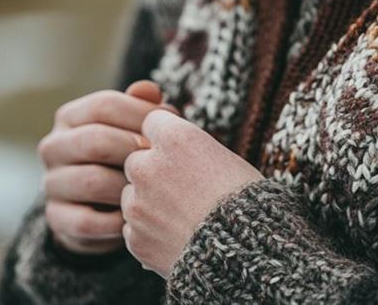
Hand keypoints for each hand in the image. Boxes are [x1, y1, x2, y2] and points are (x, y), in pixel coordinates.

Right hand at [38, 81, 177, 255]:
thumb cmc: (126, 155)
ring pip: (91, 181)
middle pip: (95, 140)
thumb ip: (142, 108)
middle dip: (135, 150)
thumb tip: (150, 90)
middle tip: (163, 160)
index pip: (103, 105)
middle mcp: (53, 147)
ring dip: (128, 187)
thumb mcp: (134, 128)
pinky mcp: (56, 219)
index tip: (171, 127)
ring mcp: (51, 184)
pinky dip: (118, 221)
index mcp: (70, 117)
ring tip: (155, 190)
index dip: (140, 114)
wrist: (103, 207)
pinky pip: (88, 222)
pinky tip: (139, 218)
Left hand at [121, 109, 264, 277]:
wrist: (245, 254)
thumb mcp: (226, 159)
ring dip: (148, 203)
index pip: (153, 122)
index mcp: (176, 139)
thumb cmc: (246, 203)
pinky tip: (176, 238)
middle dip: (152, 173)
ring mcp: (137, 203)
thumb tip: (174, 149)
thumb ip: (191, 148)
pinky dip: (148, 233)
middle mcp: (149, 166)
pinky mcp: (134, 236)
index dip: (166, 139)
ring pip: (131, 195)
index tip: (178, 152)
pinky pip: (133, 228)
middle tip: (181, 190)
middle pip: (137, 160)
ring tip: (183, 218)